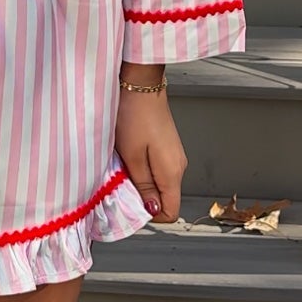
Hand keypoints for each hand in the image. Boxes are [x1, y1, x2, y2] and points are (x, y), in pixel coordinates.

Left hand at [115, 91, 186, 222]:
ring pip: (160, 184)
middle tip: (122, 180)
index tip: (131, 203)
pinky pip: (158, 169)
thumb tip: (151, 210)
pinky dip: (143, 169)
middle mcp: (179, 166)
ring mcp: (175, 156)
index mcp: (172, 172)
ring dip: (141, 181)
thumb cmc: (134, 116)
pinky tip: (130, 155)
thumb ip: (143, 186)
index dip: (150, 214)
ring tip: (125, 164)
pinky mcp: (168, 147)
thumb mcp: (132, 157)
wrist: (141, 86)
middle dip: (143, 197)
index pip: (170, 212)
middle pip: (165, 198)